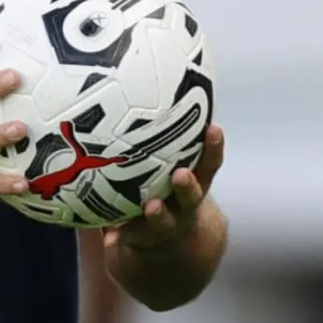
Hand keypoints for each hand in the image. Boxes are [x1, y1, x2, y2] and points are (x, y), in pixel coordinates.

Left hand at [104, 124, 224, 252]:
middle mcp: (184, 204)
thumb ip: (156, 133)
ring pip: (166, 222)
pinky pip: (130, 239)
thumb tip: (137, 75)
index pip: (209, 161)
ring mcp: (168, 226)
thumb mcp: (166, 163)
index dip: (214, 146)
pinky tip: (108, 237)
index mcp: (192, 180)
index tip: (214, 128)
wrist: (170, 247)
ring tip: (151, 207)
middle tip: (181, 175)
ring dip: (159, 214)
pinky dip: (119, 237)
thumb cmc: (162, 187)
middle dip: (188, 185)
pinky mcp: (145, 241)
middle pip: (192, 194)